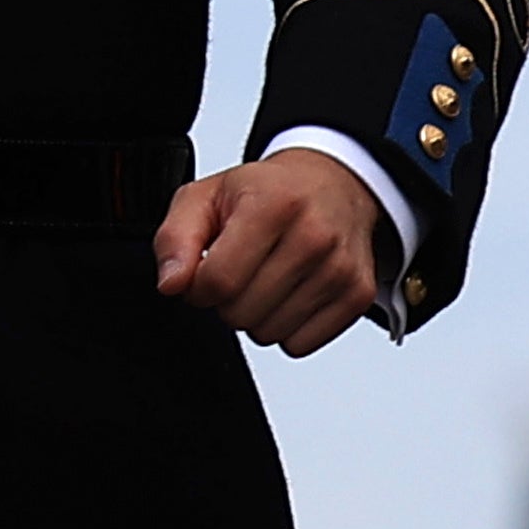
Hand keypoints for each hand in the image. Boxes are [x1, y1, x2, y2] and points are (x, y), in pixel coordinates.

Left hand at [154, 151, 389, 355]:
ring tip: (266, 277)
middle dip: (227, 300)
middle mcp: (313, 235)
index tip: (205, 269)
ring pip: (269, 334)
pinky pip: (299, 346)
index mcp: (273, 204)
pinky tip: (290, 292)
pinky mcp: (357, 296)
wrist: (333, 183)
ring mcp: (339, 268)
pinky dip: (286, 328)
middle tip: (239, 268)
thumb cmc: (267, 192)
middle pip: (240, 313)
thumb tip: (172, 284)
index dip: (198, 286)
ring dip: (256, 315)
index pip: (218, 281)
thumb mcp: (206, 196)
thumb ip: (175, 239)